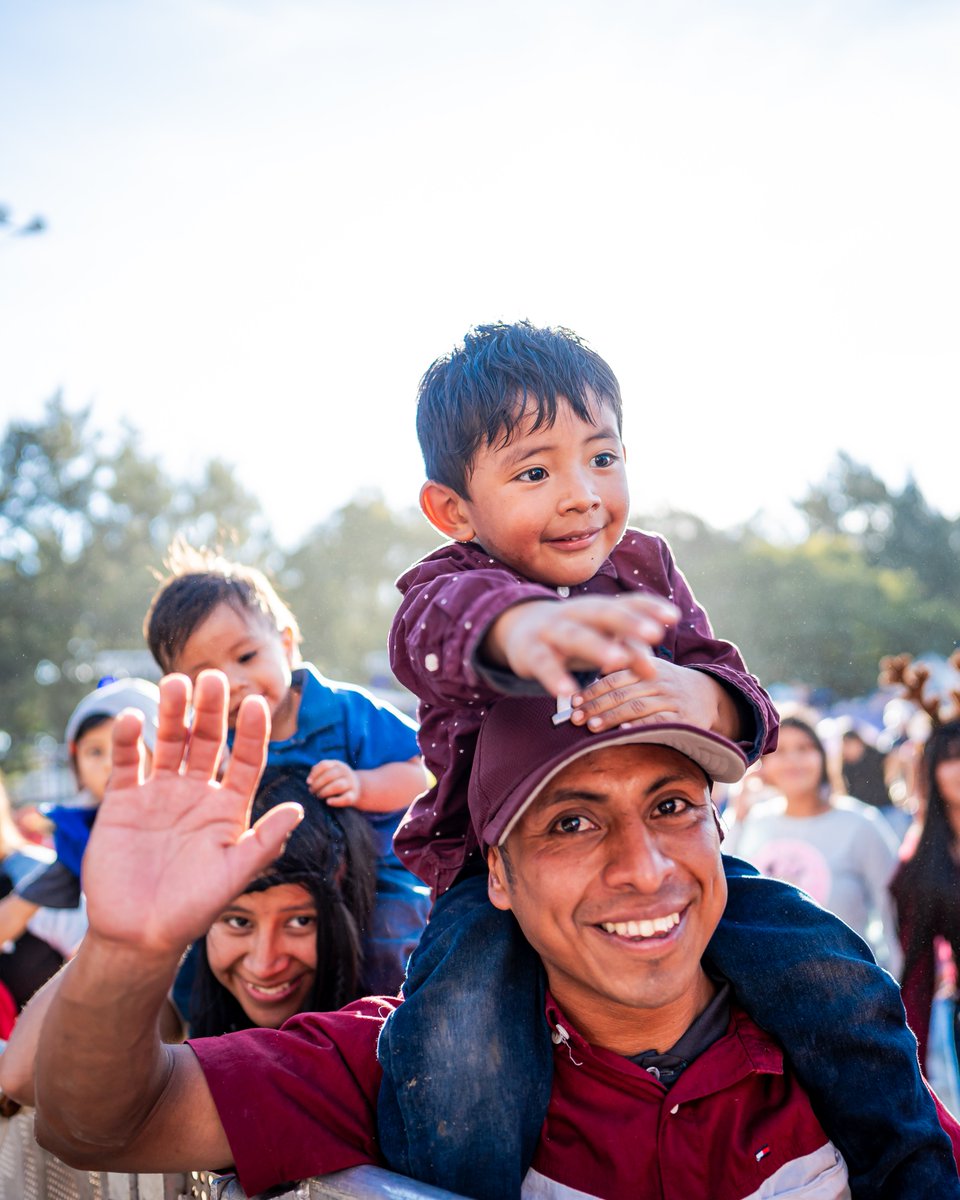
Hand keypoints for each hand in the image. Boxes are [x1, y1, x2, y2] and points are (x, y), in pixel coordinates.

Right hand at [82, 671, 302, 959]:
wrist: (140, 934)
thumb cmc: (193, 910)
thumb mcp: (235, 875)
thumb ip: (265, 841)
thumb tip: (299, 808)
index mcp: (229, 807)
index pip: (247, 759)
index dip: (252, 733)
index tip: (258, 705)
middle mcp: (197, 793)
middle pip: (207, 741)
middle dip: (211, 710)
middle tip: (214, 678)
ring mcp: (160, 794)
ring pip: (170, 742)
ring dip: (173, 712)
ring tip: (176, 683)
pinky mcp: (124, 801)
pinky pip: (129, 763)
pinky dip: (129, 740)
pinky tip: (134, 719)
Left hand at [307, 760, 360, 806]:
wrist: (357, 788)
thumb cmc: (336, 780)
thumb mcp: (329, 772)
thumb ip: (318, 773)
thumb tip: (309, 781)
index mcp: (337, 764)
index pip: (324, 765)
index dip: (314, 773)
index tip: (308, 782)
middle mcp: (345, 772)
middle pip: (330, 775)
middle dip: (318, 784)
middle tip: (312, 791)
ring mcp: (351, 783)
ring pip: (339, 785)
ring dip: (325, 792)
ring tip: (319, 796)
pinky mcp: (354, 795)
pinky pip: (346, 798)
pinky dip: (336, 801)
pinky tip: (328, 802)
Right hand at [487, 594, 677, 698]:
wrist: (519, 630)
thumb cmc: (573, 637)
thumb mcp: (601, 641)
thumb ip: (629, 652)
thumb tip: (655, 673)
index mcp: (597, 609)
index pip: (625, 603)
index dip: (648, 608)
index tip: (674, 616)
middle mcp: (576, 614)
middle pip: (603, 614)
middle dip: (628, 622)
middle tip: (654, 633)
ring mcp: (551, 630)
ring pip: (574, 636)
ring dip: (596, 646)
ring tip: (617, 661)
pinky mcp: (531, 652)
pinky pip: (543, 663)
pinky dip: (554, 677)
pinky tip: (567, 692)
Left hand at [570, 660, 731, 733]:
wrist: (709, 695)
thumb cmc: (668, 685)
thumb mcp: (649, 669)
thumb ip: (624, 672)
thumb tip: (596, 674)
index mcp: (646, 667)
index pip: (613, 677)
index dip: (591, 690)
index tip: (573, 702)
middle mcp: (659, 681)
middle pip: (621, 692)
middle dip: (595, 705)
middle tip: (575, 718)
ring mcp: (671, 699)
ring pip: (636, 706)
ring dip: (611, 717)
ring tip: (591, 726)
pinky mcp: (683, 718)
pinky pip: (658, 722)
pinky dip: (639, 727)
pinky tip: (622, 732)